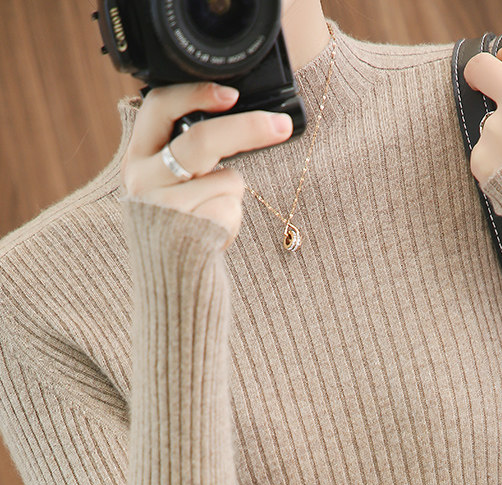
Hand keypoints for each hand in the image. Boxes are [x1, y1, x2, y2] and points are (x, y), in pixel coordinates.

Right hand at [120, 82, 293, 248]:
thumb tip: (235, 121)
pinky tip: (213, 238)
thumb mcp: (169, 188)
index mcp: (136, 160)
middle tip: (281, 126)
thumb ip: (186, 156)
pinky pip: (231, 210)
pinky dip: (233, 223)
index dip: (195, 94)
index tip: (231, 94)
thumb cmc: (180, 234)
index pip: (158, 107)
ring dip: (232, 198)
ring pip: (226, 179)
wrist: (172, 290)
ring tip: (211, 219)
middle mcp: (141, 181)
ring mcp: (163, 208)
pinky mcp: (187, 234)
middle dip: (247, 129)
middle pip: (202, 140)